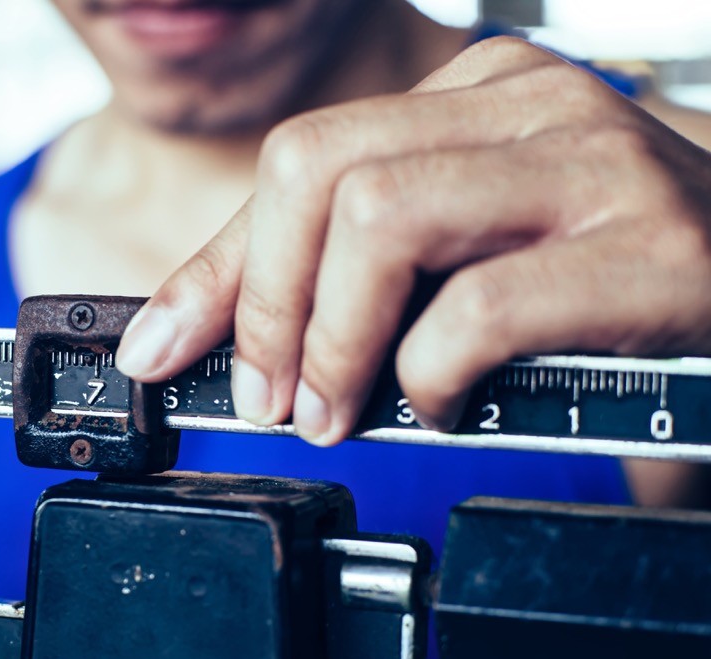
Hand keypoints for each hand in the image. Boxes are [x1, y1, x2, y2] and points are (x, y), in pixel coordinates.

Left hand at [115, 36, 710, 444]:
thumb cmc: (609, 278)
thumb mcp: (467, 255)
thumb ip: (360, 276)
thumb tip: (226, 338)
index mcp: (472, 97)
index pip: (297, 164)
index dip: (214, 270)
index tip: (159, 348)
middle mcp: (526, 105)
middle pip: (315, 174)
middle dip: (262, 305)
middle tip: (266, 400)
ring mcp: (589, 165)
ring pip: (379, 220)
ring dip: (332, 341)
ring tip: (337, 411)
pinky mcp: (647, 246)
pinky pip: (479, 307)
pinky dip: (431, 373)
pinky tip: (442, 401)